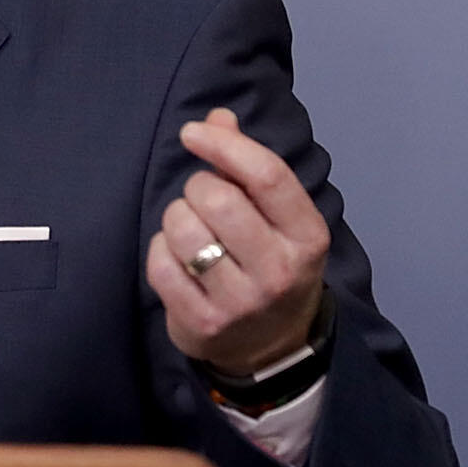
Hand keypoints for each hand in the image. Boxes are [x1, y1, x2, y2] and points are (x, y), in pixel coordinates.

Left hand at [145, 107, 329, 377]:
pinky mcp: (202, 324)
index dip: (223, 145)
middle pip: (217, 198)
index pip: (267, 175)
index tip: (192, 132)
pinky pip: (160, 264)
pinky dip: (161, 250)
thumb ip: (247, 165)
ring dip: (176, 218)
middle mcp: (279, 271)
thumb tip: (217, 118)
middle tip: (202, 201)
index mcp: (307, 236)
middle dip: (197, 187)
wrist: (271, 348)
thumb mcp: (277, 218)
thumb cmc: (271, 263)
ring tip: (192, 231)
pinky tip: (178, 260)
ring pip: (183, 228)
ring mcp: (241, 303)